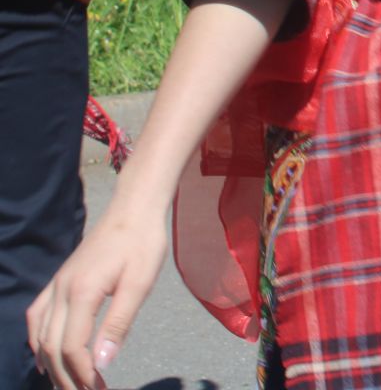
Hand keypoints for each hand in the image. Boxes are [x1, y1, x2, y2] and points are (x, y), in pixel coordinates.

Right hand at [29, 206, 168, 389]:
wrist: (133, 211)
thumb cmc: (143, 244)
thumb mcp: (139, 284)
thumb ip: (119, 324)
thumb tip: (101, 362)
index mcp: (81, 293)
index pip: (71, 346)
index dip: (81, 373)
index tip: (97, 389)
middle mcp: (60, 292)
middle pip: (51, 346)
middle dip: (66, 376)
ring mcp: (55, 286)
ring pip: (40, 335)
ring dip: (51, 364)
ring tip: (68, 385)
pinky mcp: (58, 282)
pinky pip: (37, 318)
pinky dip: (38, 342)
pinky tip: (46, 358)